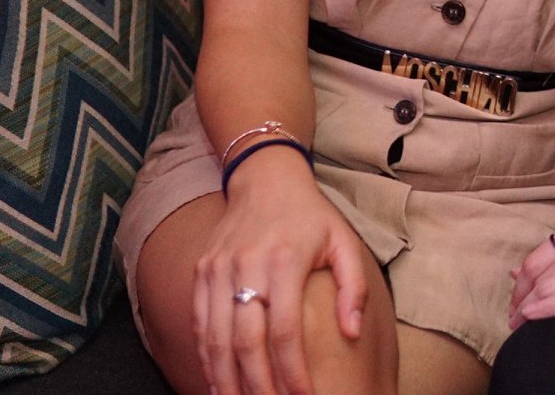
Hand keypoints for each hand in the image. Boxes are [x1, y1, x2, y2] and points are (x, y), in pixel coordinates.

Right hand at [193, 154, 371, 394]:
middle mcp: (247, 266)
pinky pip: (200, 324)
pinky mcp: (202, 272)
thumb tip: (352, 332)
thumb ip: (353, 288)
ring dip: (227, 379)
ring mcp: (218, 270)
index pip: (285, 330)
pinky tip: (218, 382)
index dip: (292, 370)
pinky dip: (207, 358)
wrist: (266, 180)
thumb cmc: (311, 217)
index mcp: (285, 261)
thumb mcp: (344, 242)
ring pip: (216, 339)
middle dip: (258, 384)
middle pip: (246, 341)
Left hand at [507, 211, 554, 327]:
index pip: (539, 255)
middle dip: (521, 299)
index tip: (515, 302)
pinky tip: (535, 319)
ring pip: (553, 286)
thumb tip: (519, 271)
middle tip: (512, 320)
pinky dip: (548, 310)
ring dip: (530, 308)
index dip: (521, 282)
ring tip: (520, 325)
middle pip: (541, 272)